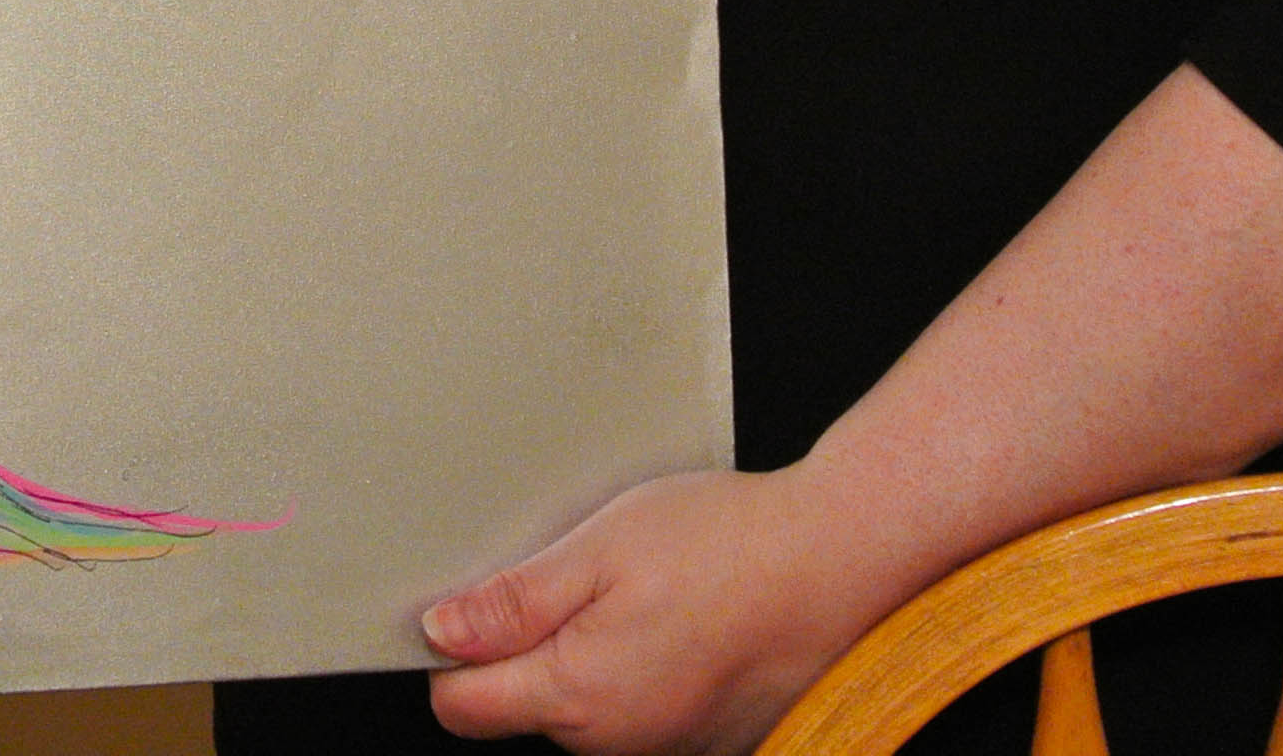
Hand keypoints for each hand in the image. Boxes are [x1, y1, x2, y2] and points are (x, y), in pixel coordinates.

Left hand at [421, 465, 892, 753]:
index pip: (460, 705)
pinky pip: (635, 707)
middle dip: (524, 643)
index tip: (473, 599)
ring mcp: (663, 745)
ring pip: (580, 706)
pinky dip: (636, 666)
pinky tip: (672, 615)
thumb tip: (441, 633)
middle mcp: (616, 741)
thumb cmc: (732, 545)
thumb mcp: (603, 546)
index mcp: (578, 695)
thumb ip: (514, 601)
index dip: (451, 649)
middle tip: (574, 569)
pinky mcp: (701, 737)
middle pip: (519, 704)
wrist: (841, 561)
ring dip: (584, 652)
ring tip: (636, 585)